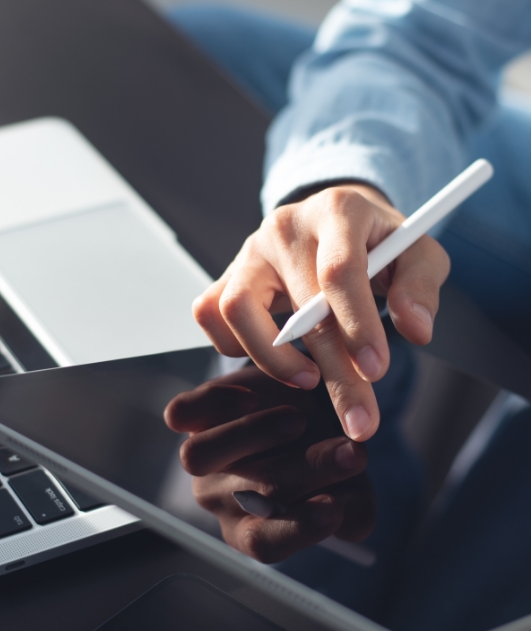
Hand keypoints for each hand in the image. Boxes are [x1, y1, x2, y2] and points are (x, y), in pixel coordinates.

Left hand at [164, 366, 372, 563]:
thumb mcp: (351, 486)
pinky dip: (213, 404)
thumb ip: (353, 511)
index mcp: (255, 527)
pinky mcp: (191, 416)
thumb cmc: (326, 452)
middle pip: (250, 494)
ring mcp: (202, 457)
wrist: (304, 399)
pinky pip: (180, 414)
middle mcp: (221, 497)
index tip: (334, 508)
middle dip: (307, 472)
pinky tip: (252, 396)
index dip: (299, 529)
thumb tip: (347, 518)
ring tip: (298, 420)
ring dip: (252, 436)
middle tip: (349, 452)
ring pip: (198, 457)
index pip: (265, 542)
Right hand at [193, 183, 449, 440]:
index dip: (358, 325)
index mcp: (338, 210)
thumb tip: (415, 330)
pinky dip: (232, 345)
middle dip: (333, 372)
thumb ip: (421, 288)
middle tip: (360, 419)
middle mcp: (286, 225)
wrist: (341, 224)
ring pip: (236, 308)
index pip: (340, 270)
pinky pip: (210, 314)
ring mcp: (251, 249)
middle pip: (300, 307)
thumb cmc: (382, 245)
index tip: (376, 371)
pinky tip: (274, 358)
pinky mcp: (228, 272)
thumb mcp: (419, 255)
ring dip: (272, 359)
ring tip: (309, 380)